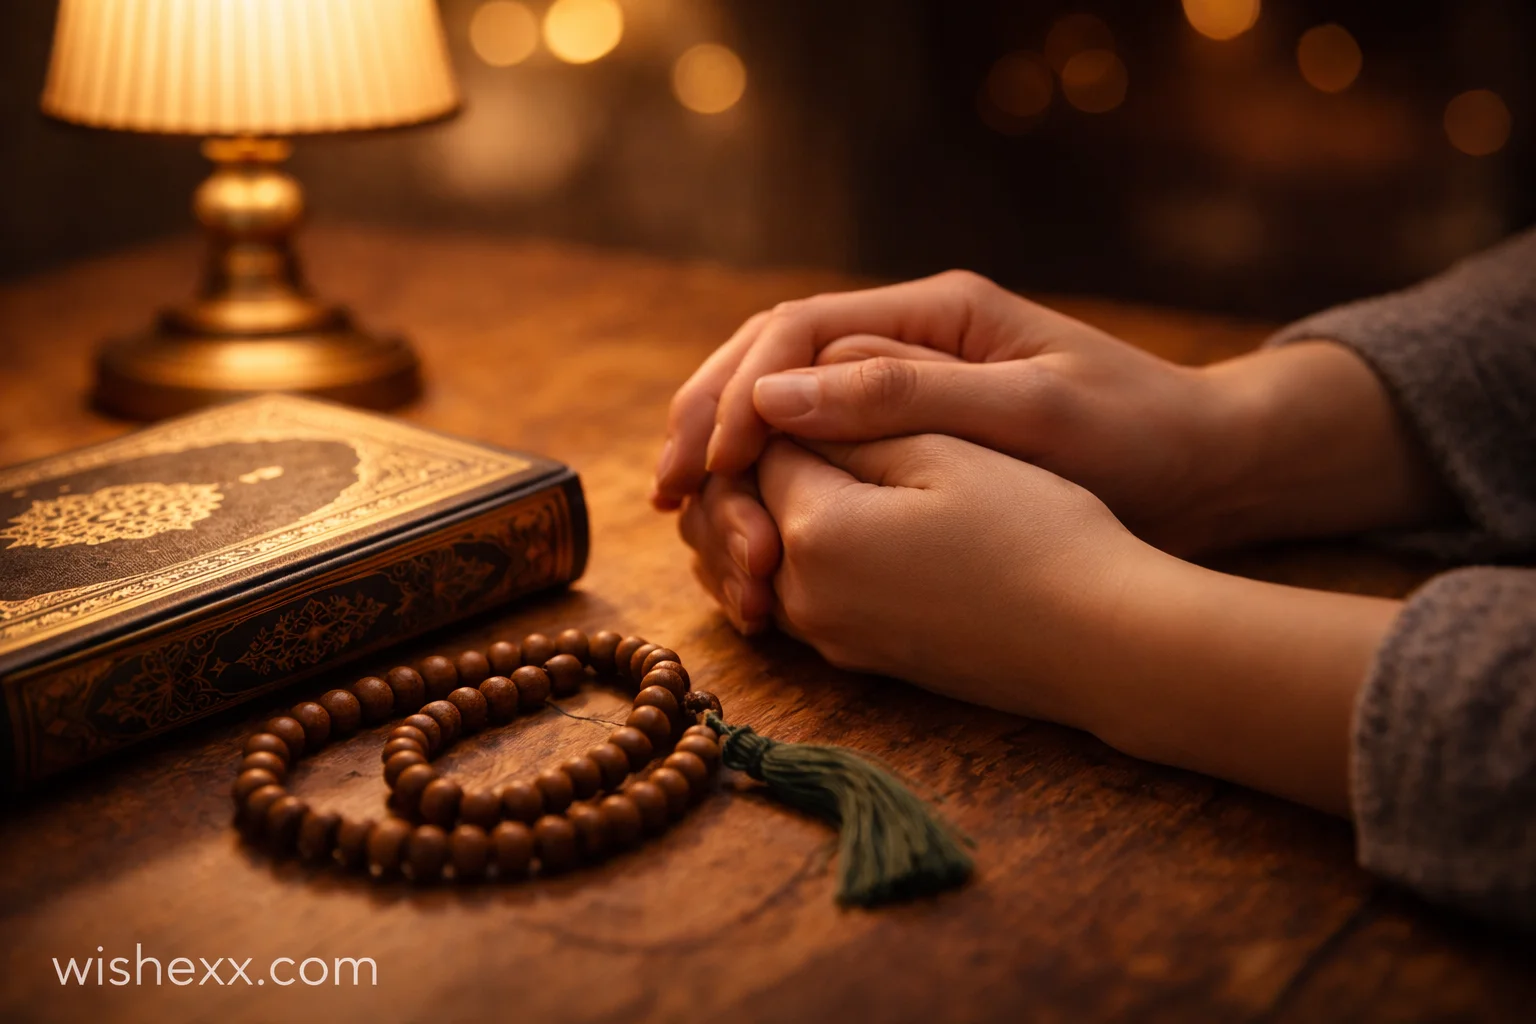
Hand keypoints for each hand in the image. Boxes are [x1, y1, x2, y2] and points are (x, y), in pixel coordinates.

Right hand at [654, 271, 1237, 551]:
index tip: (706, 466)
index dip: (738, 395)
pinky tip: (750, 523)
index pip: (798, 331)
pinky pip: (821, 444)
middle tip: (665, 487)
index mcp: (935, 313)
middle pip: (773, 356)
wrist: (1209, 468)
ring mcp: (911, 384)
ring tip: (686, 506)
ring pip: (786, 400)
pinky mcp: (916, 433)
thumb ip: (908, 395)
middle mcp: (911, 338)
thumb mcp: (1034, 412)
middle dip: (711, 416)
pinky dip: (776, 479)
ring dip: (730, 448)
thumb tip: (774, 396)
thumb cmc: (1140, 436)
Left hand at [744, 432, 1145, 725]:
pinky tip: (826, 515)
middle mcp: (804, 596)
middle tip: (794, 403)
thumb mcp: (951, 449)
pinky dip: (789, 551)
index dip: (780, 400)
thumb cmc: (1041, 534)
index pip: (756, 446)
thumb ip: (852, 416)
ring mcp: (831, 638)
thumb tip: (773, 392)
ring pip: (759, 557)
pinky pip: (793, 595)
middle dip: (753, 454)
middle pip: (741, 508)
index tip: (819, 368)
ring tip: (805, 447)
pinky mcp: (860, 659)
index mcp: (815, 531)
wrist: (1105, 643)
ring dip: (765, 503)